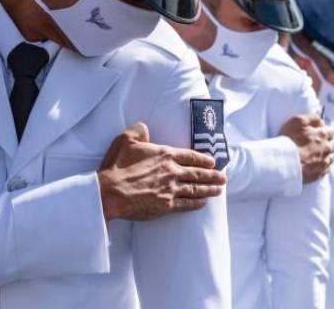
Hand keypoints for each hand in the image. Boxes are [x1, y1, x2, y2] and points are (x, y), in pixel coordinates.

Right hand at [98, 123, 225, 220]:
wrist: (110, 192)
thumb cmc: (117, 166)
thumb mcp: (125, 140)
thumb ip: (138, 131)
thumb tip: (145, 128)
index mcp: (165, 155)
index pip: (190, 155)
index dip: (203, 159)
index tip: (212, 161)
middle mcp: (172, 171)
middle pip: (198, 173)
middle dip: (212, 175)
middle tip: (223, 178)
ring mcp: (171, 189)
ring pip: (196, 189)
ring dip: (209, 189)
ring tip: (219, 190)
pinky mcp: (166, 205)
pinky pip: (186, 204)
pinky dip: (197, 203)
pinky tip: (203, 203)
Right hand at [279, 113, 333, 183]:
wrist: (283, 162)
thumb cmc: (288, 140)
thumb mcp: (297, 121)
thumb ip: (312, 118)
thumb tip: (320, 120)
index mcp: (323, 135)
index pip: (330, 131)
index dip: (324, 130)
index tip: (319, 131)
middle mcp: (326, 148)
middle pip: (332, 144)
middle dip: (327, 142)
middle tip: (317, 142)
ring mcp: (323, 162)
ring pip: (330, 157)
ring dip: (325, 154)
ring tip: (316, 154)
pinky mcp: (318, 174)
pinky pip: (325, 169)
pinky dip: (322, 166)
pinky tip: (315, 165)